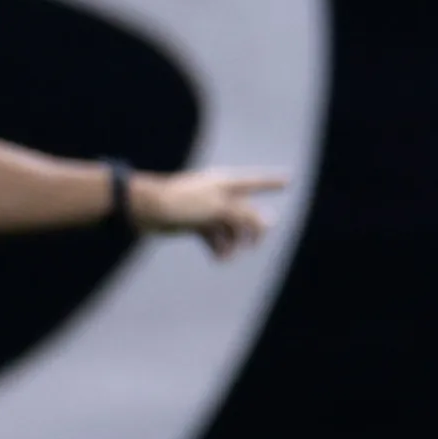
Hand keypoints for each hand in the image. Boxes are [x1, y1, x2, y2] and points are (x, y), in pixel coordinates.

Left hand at [131, 170, 284, 258]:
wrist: (147, 210)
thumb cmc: (183, 202)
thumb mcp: (220, 208)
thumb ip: (246, 215)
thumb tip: (267, 222)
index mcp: (226, 182)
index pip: (256, 181)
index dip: (274, 182)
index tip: (290, 179)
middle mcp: (219, 194)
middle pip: (246, 212)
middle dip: (250, 230)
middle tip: (253, 245)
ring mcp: (208, 209)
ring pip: (231, 228)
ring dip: (232, 243)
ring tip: (225, 257)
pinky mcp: (196, 223)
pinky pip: (216, 236)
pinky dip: (219, 247)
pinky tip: (217, 258)